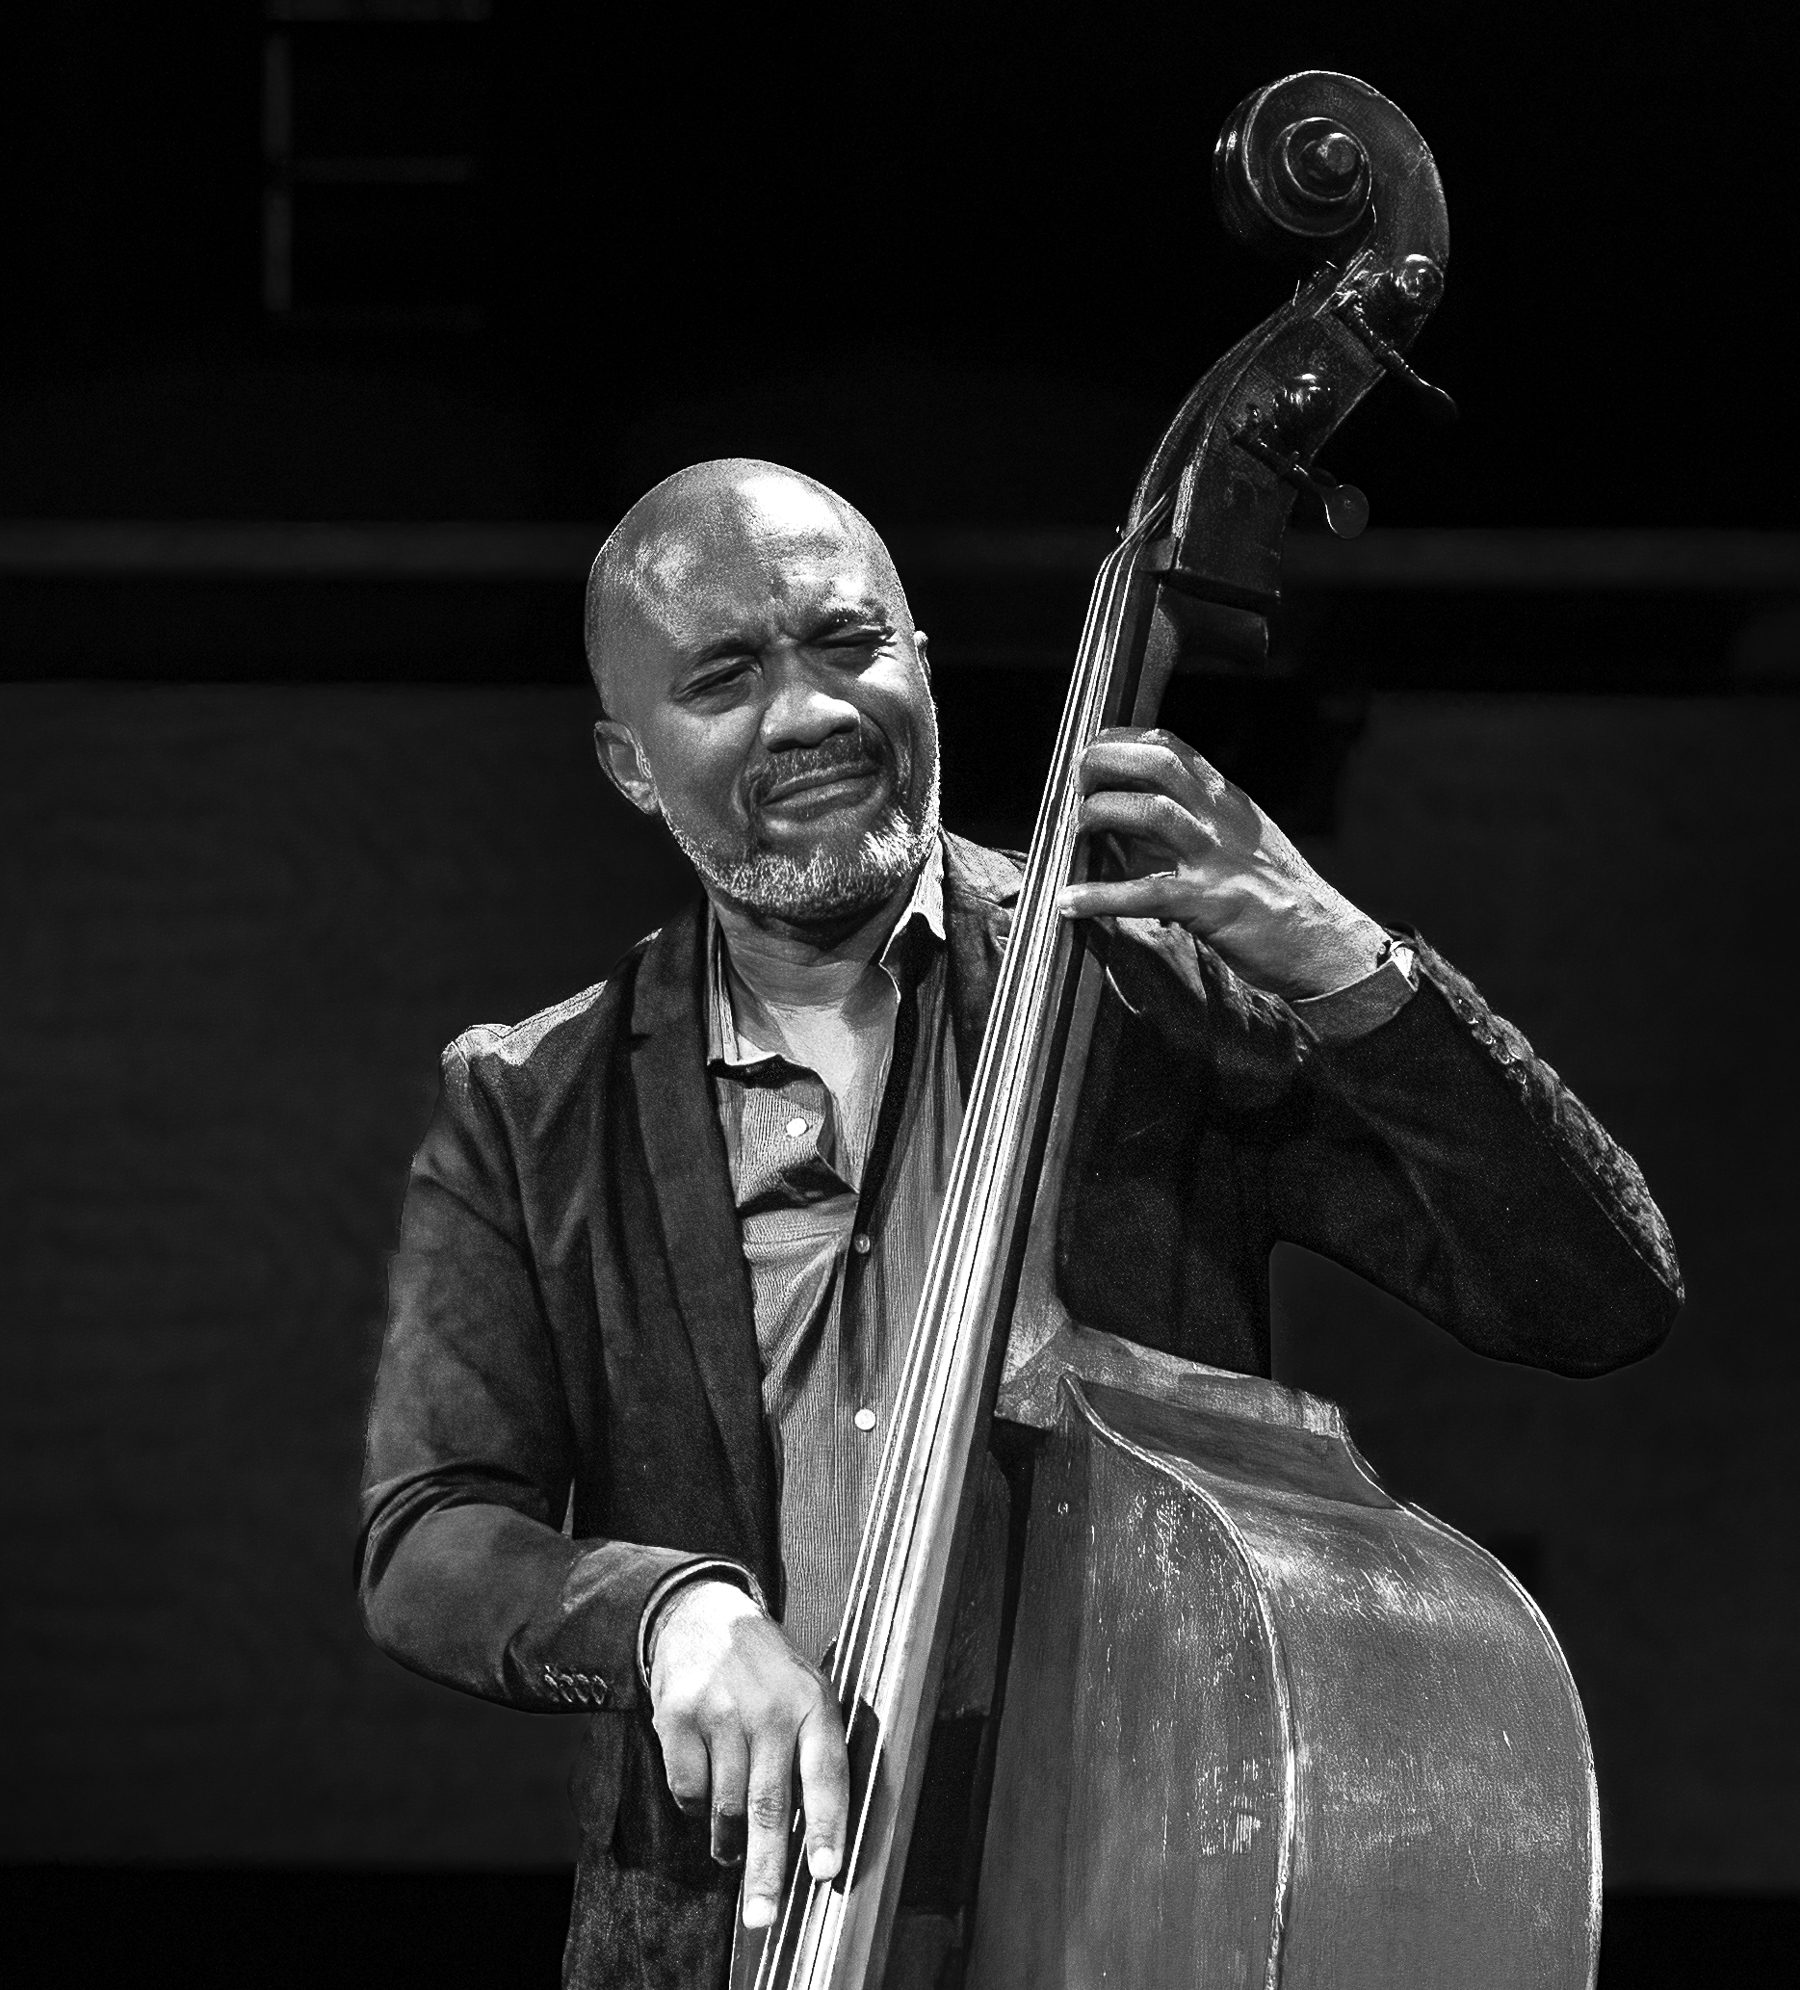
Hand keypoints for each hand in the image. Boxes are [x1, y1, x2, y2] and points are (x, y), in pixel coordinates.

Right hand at [648, 1579, 848, 1928]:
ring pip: (725, 1808)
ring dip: (729, 1842)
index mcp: (813, 1703)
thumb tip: (813, 1839)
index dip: (826, 1827)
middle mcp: (769, 1708)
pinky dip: (696, 1807)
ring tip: (733, 1849)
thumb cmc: (767, 1673)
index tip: (825, 1872)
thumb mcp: (805, 1694)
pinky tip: (705, 1787)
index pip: (826, 1774)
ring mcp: (721, 1711)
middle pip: (769, 1805)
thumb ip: (812, 1755)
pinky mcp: (678, 1718)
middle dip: (767, 1870)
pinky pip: (688, 1791)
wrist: (705, 1616)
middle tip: (762, 1917)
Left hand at [1055, 728, 1386, 1000]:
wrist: (1326, 943)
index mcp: (1226, 800)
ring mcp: (1217, 857)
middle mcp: (1221, 817)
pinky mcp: (1210, 903)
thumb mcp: (1238, 843)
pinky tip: (1069, 903)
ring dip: (1101, 814)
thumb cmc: (1276, 897)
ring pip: (1150, 812)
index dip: (1121, 741)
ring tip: (1075, 832)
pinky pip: (1145, 891)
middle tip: (1075, 785)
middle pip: (1158, 761)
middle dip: (1105, 762)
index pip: (1170, 745)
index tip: (1089, 753)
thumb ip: (1189, 826)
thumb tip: (1123, 822)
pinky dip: (1100, 896)